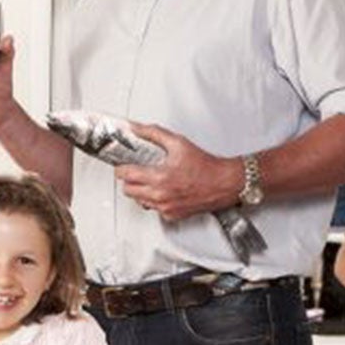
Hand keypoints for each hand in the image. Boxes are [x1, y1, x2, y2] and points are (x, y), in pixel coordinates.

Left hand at [114, 122, 238, 220]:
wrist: (224, 183)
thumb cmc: (205, 166)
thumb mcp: (178, 143)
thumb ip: (153, 133)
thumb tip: (136, 128)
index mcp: (159, 177)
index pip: (126, 175)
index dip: (120, 169)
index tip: (122, 166)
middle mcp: (160, 195)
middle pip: (128, 191)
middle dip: (129, 180)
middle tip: (135, 172)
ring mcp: (165, 208)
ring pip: (139, 201)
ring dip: (140, 191)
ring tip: (151, 180)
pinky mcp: (172, 215)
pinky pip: (154, 209)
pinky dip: (154, 201)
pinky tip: (163, 191)